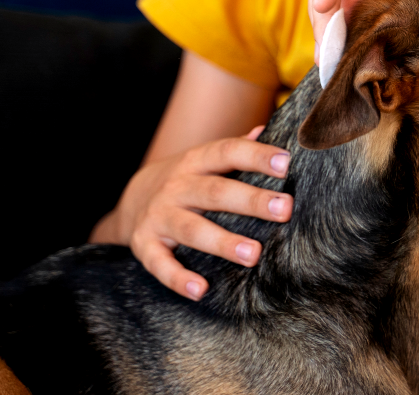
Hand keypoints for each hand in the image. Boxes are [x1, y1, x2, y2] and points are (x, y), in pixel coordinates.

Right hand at [89, 126, 292, 300]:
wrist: (132, 198)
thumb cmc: (187, 179)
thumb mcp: (206, 159)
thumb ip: (236, 147)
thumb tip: (266, 128)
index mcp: (197, 162)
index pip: (228, 152)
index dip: (256, 156)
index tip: (286, 163)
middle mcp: (177, 187)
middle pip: (215, 192)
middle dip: (250, 201)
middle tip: (284, 209)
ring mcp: (159, 216)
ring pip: (192, 229)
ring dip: (222, 241)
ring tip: (254, 254)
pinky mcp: (145, 245)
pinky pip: (160, 264)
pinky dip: (178, 278)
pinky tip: (200, 290)